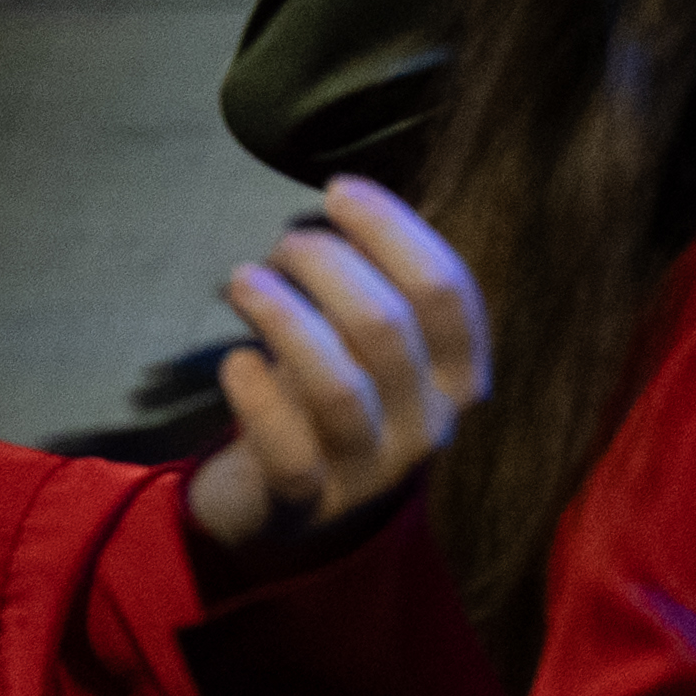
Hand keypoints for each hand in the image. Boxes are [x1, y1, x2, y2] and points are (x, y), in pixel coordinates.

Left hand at [174, 181, 489, 579]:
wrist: (298, 504)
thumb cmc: (343, 390)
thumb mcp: (378, 342)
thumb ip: (379, 281)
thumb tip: (346, 202)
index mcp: (461, 374)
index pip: (445, 289)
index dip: (392, 229)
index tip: (338, 189)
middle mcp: (429, 425)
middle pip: (385, 326)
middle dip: (328, 266)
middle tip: (284, 242)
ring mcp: (370, 472)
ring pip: (336, 384)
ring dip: (284, 318)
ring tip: (243, 279)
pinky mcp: (307, 506)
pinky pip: (285, 447)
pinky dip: (256, 395)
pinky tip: (235, 361)